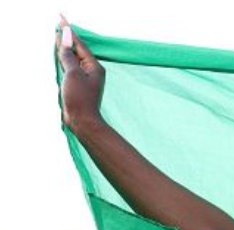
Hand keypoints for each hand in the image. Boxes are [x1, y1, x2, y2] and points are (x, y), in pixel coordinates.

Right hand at [56, 17, 106, 135]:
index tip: (62, 23)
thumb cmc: (80, 98)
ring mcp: (87, 79)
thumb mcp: (72, 74)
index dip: (70, 34)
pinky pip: (73, 69)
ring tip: (59, 40)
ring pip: (75, 60)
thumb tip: (65, 38)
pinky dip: (66, 61)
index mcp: (94, 66)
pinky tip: (62, 58)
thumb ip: (68, 56)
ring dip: (67, 50)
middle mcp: (93, 71)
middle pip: (79, 51)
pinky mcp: (80, 86)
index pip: (80, 45)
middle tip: (61, 27)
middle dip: (69, 40)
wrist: (84, 122)